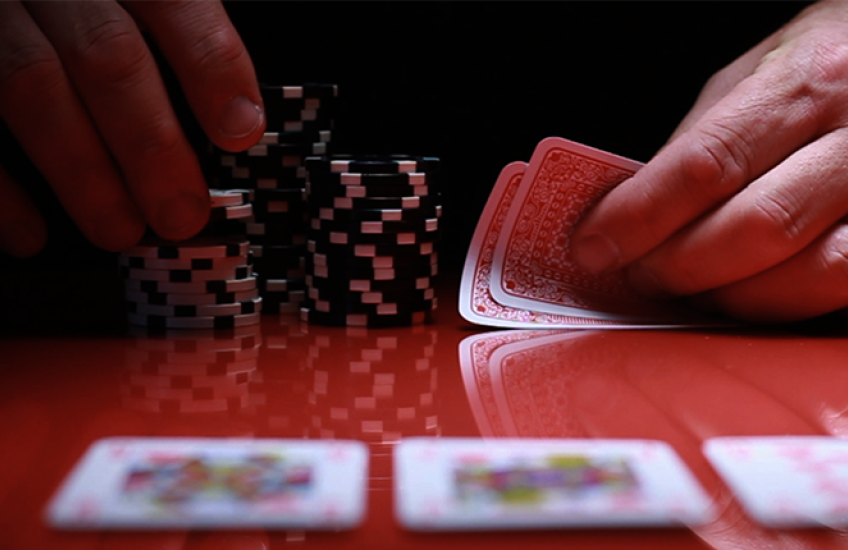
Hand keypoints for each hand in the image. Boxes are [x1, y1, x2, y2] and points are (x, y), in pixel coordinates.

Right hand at [0, 0, 264, 255]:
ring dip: (82, 170)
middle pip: (106, 52)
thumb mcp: (119, 0)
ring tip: (119, 230)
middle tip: (181, 214)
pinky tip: (29, 235)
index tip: (241, 132)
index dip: (211, 64)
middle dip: (152, 144)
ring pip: (30, 81)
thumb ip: (164, 30)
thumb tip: (229, 119)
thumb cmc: (72, 9)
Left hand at [571, 0, 847, 322]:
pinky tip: (744, 292)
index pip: (708, 163)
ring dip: (729, 295)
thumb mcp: (753, 76)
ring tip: (689, 288)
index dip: (639, 216)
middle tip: (639, 275)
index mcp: (809, 81)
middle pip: (756, 226)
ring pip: (808, 272)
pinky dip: (777, 302)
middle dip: (678, 265)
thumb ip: (700, 140)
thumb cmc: (823, 67)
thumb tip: (632, 209)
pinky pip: (838, 291)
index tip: (594, 246)